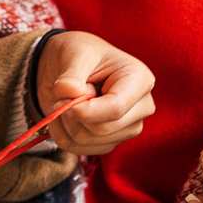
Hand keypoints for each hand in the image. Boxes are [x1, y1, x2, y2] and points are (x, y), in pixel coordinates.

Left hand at [35, 31, 155, 156]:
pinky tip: (63, 117)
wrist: (71, 66)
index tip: (60, 102)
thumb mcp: (74, 52)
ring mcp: (128, 127)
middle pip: (103, 129)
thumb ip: (71, 73)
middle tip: (62, 96)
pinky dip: (64, 136)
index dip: (85, 111)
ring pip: (91, 142)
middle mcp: (141, 107)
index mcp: (139, 79)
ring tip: (65, 102)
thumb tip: (70, 92)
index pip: (116, 108)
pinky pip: (83, 150)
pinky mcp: (112, 141)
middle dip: (73, 116)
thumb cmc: (79, 54)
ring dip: (66, 125)